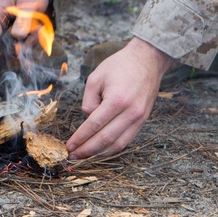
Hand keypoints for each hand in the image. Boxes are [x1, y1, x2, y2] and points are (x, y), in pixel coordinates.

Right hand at [0, 0, 49, 40]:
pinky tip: (35, 29)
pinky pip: (16, 41)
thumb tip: (16, 36)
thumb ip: (23, 20)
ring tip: (38, 28)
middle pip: (3, 43)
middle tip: (37, 32)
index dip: (8, 46)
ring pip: (12, 44)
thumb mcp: (29, 3)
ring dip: (27, 40)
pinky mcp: (6, 30)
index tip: (25, 44)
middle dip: (22, 42)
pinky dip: (28, 38)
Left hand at [66, 38, 173, 158]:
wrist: (148, 60)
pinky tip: (100, 151)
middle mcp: (130, 112)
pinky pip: (127, 140)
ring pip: (117, 144)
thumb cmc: (120, 65)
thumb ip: (88, 100)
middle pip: (105, 139)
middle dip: (87, 150)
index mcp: (117, 99)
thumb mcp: (96, 77)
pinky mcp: (143, 120)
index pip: (94, 125)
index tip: (69, 146)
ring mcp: (139, 118)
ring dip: (99, 153)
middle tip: (73, 156)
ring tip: (85, 156)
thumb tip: (88, 119)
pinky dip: (112, 148)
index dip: (80, 138)